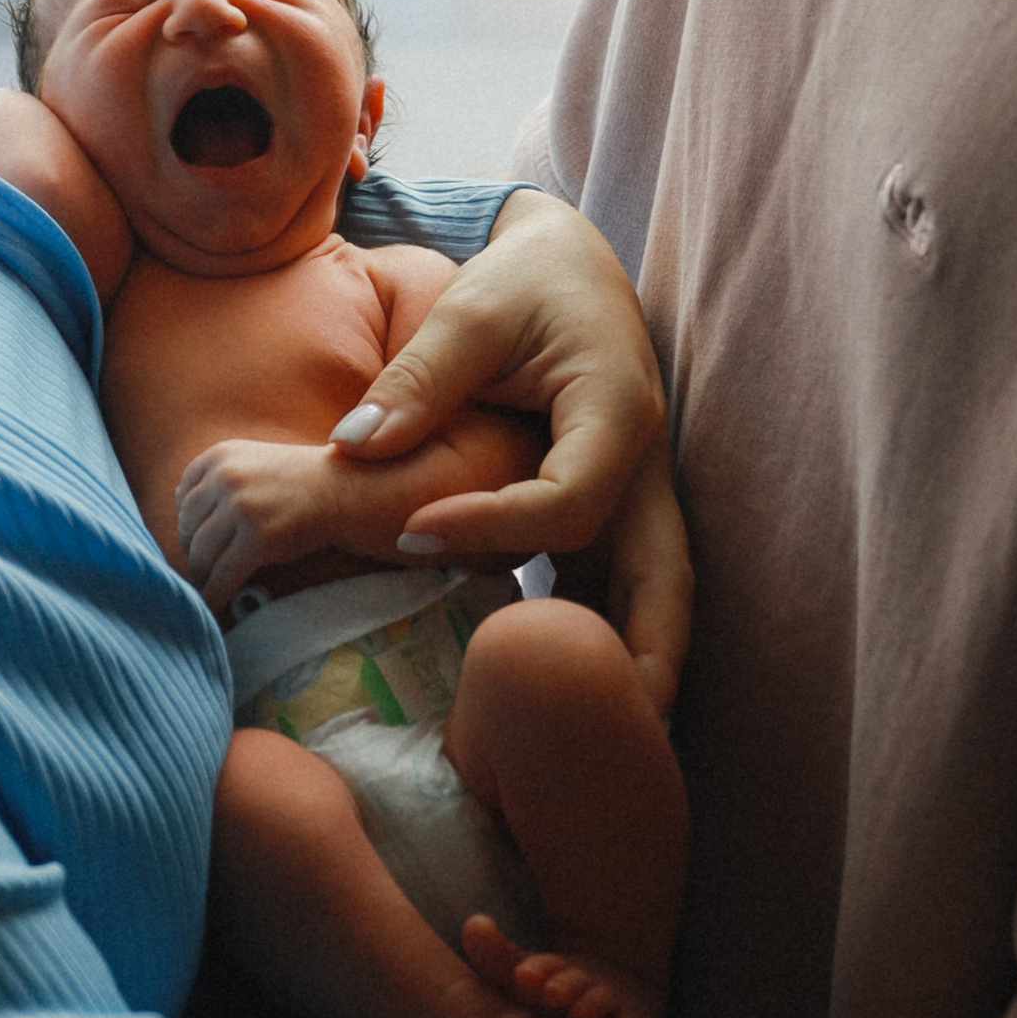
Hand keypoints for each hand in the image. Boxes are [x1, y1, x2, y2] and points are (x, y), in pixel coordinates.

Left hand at [174, 438, 339, 609]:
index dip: (188, 523)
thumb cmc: (300, 483)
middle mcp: (226, 476)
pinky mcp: (257, 539)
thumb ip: (218, 477)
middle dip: (194, 551)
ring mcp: (241, 507)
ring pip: (201, 553)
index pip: (183, 496)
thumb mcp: (253, 463)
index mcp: (221, 455)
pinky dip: (213, 594)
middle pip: (188, 527)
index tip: (196, 540)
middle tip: (205, 569)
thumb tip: (178, 506)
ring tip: (209, 586)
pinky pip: (222, 575)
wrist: (346, 491)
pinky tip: (213, 604)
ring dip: (202, 575)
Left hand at [333, 195, 690, 689]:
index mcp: (618, 415)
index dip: (493, 524)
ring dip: (626, 667)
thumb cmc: (525, 284)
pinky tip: (543, 689)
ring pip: (651, 600)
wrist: (569, 266)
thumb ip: (419, 378)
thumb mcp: (474, 311)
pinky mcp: (616, 514)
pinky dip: (594, 640)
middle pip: (665, 584)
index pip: (566, 501)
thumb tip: (351, 447)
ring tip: (584, 750)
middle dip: (643, 660)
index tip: (409, 531)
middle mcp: (645, 469)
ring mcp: (639, 499)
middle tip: (604, 735)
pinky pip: (615, 590)